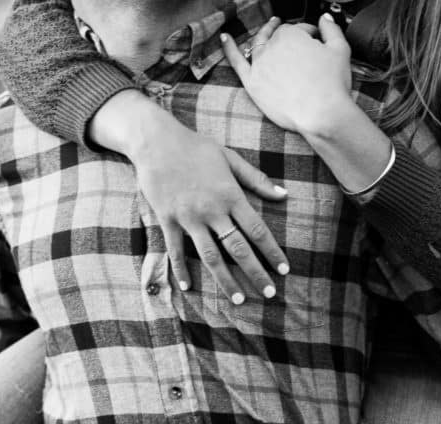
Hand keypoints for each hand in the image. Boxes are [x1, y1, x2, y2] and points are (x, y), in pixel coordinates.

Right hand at [130, 125, 290, 303]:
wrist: (156, 141)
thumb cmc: (195, 146)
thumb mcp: (229, 157)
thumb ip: (256, 179)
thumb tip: (283, 195)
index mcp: (230, 195)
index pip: (257, 229)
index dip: (272, 251)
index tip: (284, 270)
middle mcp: (211, 210)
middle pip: (237, 248)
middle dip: (255, 272)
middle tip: (269, 294)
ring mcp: (188, 217)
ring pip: (210, 255)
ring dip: (225, 279)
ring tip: (239, 300)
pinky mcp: (167, 219)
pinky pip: (175, 250)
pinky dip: (181, 269)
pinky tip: (188, 287)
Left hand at [220, 14, 352, 134]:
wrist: (321, 114)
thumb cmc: (332, 83)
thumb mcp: (340, 50)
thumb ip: (332, 29)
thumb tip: (324, 18)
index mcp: (291, 36)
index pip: (299, 28)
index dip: (310, 33)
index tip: (317, 39)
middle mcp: (271, 47)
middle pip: (279, 36)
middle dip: (291, 35)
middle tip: (297, 35)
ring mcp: (259, 64)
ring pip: (259, 44)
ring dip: (264, 34)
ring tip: (269, 30)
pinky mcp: (251, 82)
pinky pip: (236, 61)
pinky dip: (229, 48)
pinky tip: (224, 38)